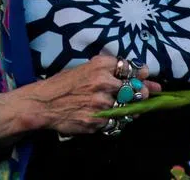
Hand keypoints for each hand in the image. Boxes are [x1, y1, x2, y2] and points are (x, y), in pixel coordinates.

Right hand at [1, 55, 161, 134]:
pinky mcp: (97, 121)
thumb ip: (110, 70)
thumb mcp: (86, 68)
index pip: (131, 69)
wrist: (43, 103)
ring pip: (129, 108)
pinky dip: (118, 121)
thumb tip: (140, 72)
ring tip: (123, 106)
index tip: (146, 77)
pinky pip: (117, 123)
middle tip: (145, 94)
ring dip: (131, 109)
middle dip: (143, 92)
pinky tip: (110, 117)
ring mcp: (101, 104)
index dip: (141, 74)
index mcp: (101, 66)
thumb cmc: (64, 83)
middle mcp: (104, 83)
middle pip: (135, 89)